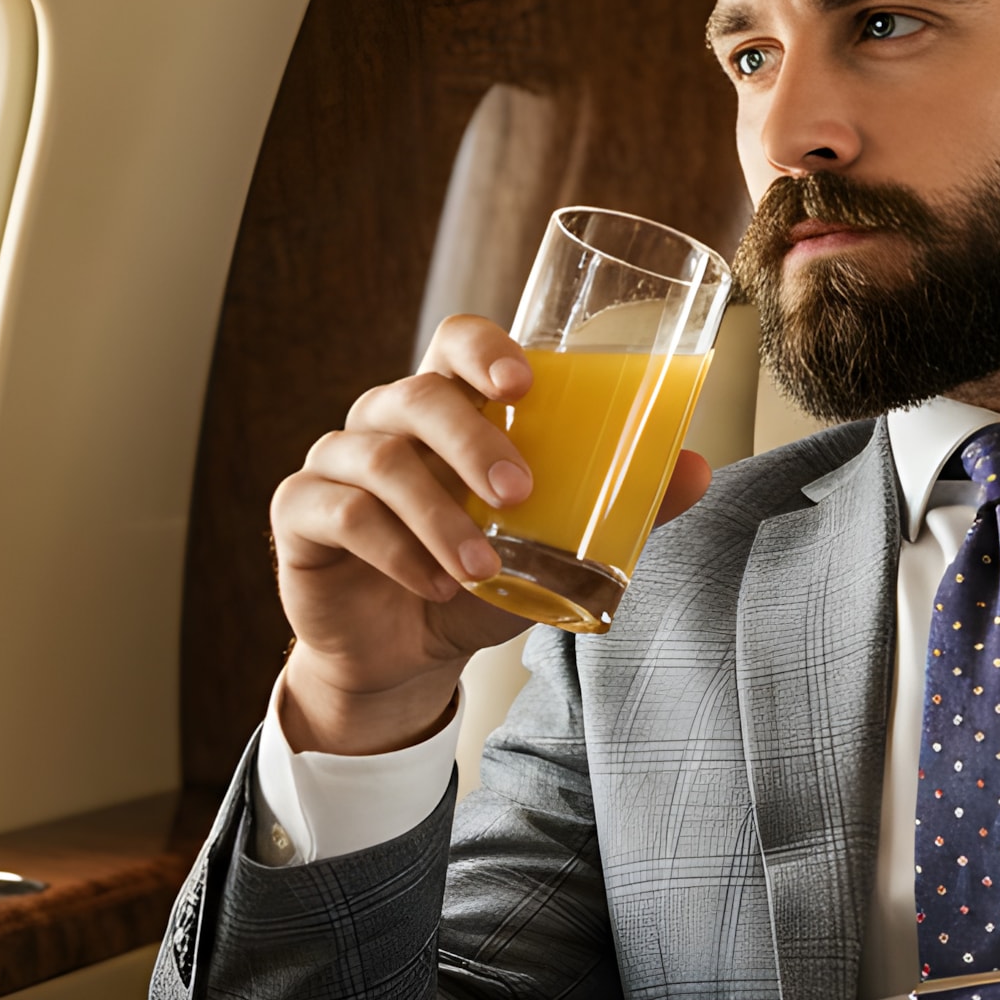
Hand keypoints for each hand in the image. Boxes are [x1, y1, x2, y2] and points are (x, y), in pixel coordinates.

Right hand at [271, 314, 712, 755]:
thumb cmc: (478, 581)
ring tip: (483, 569)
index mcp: (448, 407)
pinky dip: (391, 549)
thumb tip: (699, 470)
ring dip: (438, 515)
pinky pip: (338, 513)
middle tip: (522, 494)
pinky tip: (431, 585)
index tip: (526, 382)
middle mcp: (386, 420)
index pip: (454, 342)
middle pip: (415, 396)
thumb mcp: (551, 547)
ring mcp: (336, 462)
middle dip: (471, 439)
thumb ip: (619, 507)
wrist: (405, 657)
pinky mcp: (300, 515)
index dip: (485, 348)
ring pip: (378, 458)